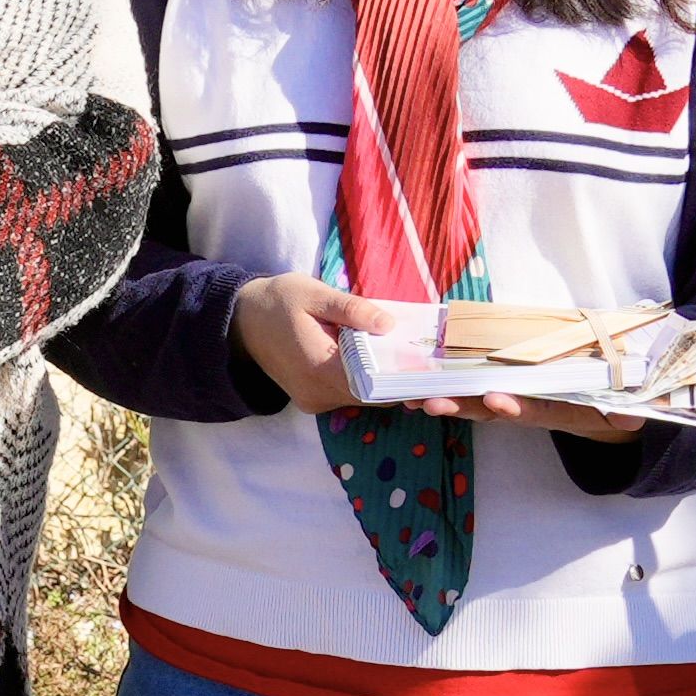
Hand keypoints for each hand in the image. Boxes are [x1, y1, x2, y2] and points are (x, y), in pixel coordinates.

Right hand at [234, 273, 608, 429]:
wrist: (235, 322)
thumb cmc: (276, 299)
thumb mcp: (313, 293)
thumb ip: (353, 310)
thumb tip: (389, 324)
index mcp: (320, 371)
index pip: (378, 385)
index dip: (414, 384)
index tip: (449, 379)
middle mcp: (322, 396)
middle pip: (380, 398)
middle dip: (416, 388)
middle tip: (459, 379)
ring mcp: (319, 402)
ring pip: (371, 399)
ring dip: (401, 388)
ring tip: (444, 377)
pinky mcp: (318, 399)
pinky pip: (357, 395)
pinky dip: (381, 385)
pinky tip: (408, 373)